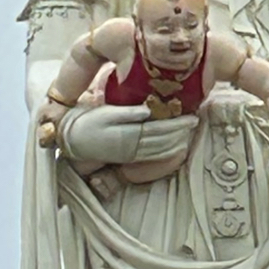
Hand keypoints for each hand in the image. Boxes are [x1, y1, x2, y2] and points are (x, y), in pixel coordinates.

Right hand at [57, 102, 194, 169]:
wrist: (73, 142)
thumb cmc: (88, 123)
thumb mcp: (105, 114)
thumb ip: (127, 113)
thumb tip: (147, 110)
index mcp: (130, 134)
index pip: (161, 128)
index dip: (178, 124)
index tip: (192, 116)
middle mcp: (133, 146)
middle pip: (164, 139)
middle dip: (181, 131)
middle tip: (195, 121)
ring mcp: (132, 154)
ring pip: (161, 149)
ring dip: (176, 141)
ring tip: (188, 132)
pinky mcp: (128, 157)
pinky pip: (153, 156)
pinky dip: (167, 151)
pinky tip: (174, 145)